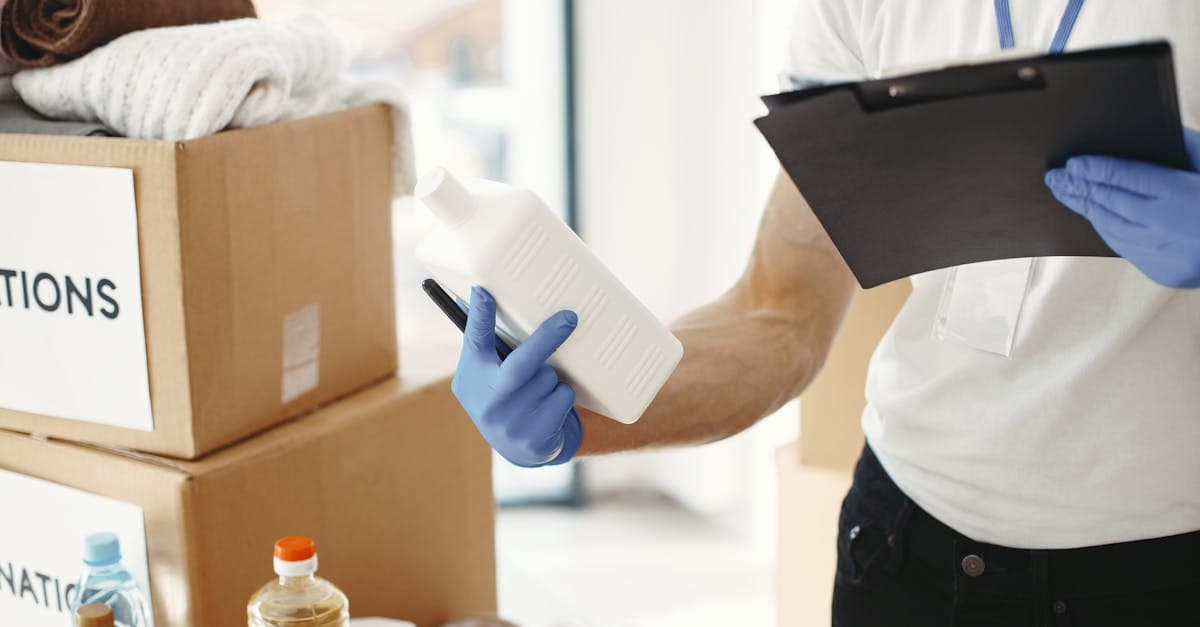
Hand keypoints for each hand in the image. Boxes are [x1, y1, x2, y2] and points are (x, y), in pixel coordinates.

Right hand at [451, 286, 582, 466]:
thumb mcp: (487, 373)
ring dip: (550, 377)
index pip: (474, 341)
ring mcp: (510, 422)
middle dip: (547, 338)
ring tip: (538, 390)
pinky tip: (548, 408)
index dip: (479, 316)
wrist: (517, 448)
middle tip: (569, 318)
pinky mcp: (533, 437)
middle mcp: (487, 400)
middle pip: (522, 364)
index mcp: (472, 376)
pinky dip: (562, 395)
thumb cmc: (504, 395)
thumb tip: (479, 294)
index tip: (483, 291)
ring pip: (548, 378)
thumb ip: (489, 346)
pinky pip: (562, 396)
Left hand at [1045, 128, 1199, 287]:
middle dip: (1079, 188)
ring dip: (1086, 208)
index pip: (1124, 177)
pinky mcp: (1162, 271)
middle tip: (1055, 176)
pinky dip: (1104, 228)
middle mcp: (1165, 225)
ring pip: (1109, 227)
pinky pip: (1123, 246)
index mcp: (1179, 194)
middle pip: (1108, 203)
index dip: (1095, 169)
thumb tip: (1151, 133)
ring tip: (1066, 192)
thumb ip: (1185, 146)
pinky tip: (1093, 214)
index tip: (1073, 163)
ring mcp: (1161, 251)